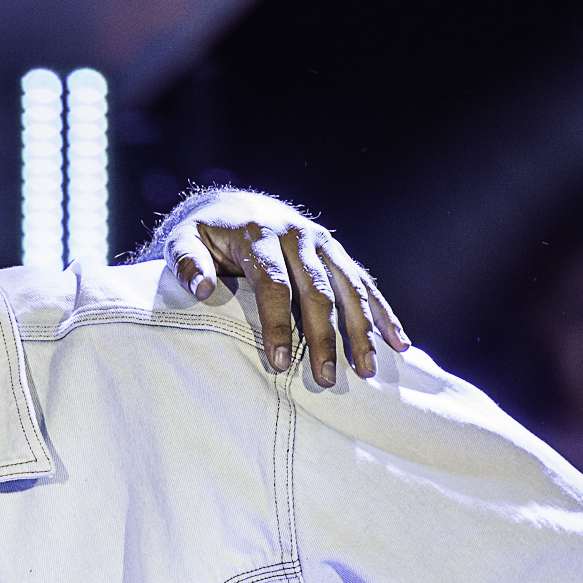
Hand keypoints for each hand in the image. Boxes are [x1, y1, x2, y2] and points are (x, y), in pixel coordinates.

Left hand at [161, 189, 409, 384]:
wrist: (234, 204)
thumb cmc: (205, 233)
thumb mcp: (183, 240)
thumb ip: (187, 262)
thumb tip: (201, 289)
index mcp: (260, 235)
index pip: (274, 284)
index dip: (278, 324)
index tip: (280, 362)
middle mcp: (297, 236)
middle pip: (317, 291)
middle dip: (324, 338)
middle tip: (326, 379)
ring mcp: (322, 244)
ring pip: (349, 289)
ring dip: (361, 330)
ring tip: (367, 369)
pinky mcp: (335, 253)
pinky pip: (363, 284)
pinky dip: (383, 312)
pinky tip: (399, 341)